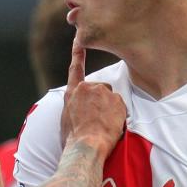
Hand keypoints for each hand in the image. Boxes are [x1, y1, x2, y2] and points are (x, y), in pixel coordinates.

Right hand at [60, 32, 125, 154]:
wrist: (85, 146)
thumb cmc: (73, 139)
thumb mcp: (66, 120)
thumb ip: (73, 108)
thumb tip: (79, 111)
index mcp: (72, 93)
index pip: (75, 69)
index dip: (77, 53)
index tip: (79, 40)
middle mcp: (86, 88)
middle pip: (100, 90)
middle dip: (101, 102)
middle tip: (97, 121)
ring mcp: (102, 92)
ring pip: (111, 99)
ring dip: (110, 109)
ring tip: (103, 125)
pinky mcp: (116, 100)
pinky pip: (120, 107)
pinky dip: (118, 116)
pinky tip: (111, 126)